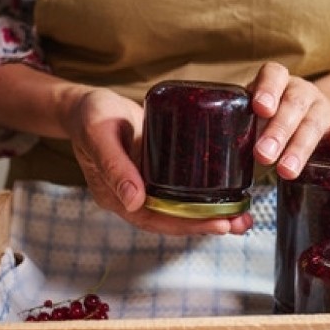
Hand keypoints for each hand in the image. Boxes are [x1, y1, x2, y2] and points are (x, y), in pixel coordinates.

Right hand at [66, 88, 252, 235]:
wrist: (88, 105)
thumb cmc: (90, 116)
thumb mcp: (99, 134)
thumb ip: (115, 165)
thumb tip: (134, 201)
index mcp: (115, 196)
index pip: (155, 219)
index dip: (187, 224)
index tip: (217, 224)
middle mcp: (132, 197)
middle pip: (172, 219)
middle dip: (207, 224)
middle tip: (239, 222)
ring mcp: (146, 186)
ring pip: (180, 208)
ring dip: (210, 214)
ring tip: (241, 216)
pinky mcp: (157, 172)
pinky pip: (182, 190)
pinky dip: (204, 195)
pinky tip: (227, 194)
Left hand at [249, 62, 329, 178]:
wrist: (316, 116)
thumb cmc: (274, 118)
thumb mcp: (257, 115)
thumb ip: (240, 125)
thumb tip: (213, 156)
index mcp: (278, 83)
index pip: (273, 75)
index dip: (267, 89)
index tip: (260, 108)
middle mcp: (301, 92)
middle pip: (292, 105)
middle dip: (277, 131)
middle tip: (262, 155)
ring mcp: (322, 109)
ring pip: (313, 124)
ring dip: (299, 148)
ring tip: (286, 171)